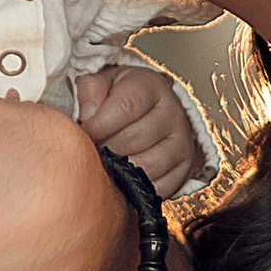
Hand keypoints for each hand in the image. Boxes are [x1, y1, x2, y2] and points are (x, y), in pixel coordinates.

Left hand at [74, 62, 201, 198]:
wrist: (150, 113)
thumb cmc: (119, 98)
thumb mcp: (102, 83)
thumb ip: (90, 91)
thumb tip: (87, 116)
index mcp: (151, 87)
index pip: (126, 106)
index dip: (100, 124)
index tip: (84, 132)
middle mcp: (173, 112)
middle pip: (134, 138)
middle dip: (106, 148)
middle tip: (93, 150)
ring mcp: (183, 141)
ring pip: (147, 166)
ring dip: (120, 169)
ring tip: (107, 163)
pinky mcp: (185, 167)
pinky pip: (159, 187)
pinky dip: (137, 187)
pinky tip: (124, 177)